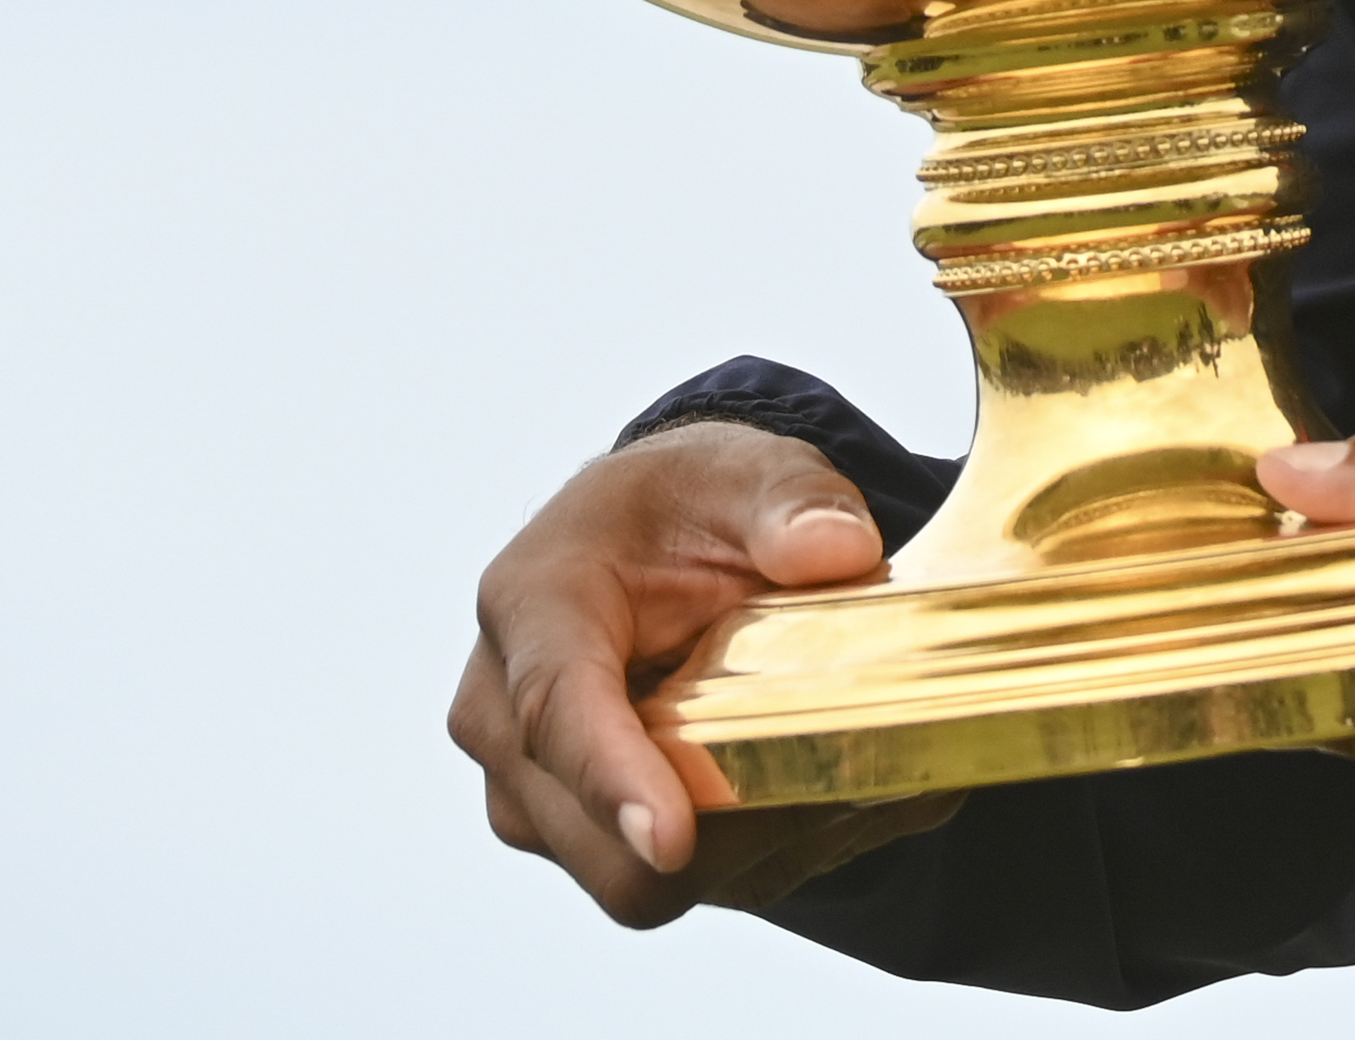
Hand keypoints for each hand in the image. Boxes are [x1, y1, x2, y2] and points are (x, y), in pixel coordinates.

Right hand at [452, 421, 929, 924]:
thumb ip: (794, 502)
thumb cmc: (682, 506)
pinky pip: (673, 885)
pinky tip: (826, 792)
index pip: (559, 711)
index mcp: (532, 606)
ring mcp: (534, 790)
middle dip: (721, 833)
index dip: (615, 782)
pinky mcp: (579, 837)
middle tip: (847, 782)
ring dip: (751, 848)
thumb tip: (840, 551)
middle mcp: (504, 715)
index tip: (673, 840)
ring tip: (850, 776)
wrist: (654, 539)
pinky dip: (761, 854)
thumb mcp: (745, 469)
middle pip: (597, 834)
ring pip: (638, 879)